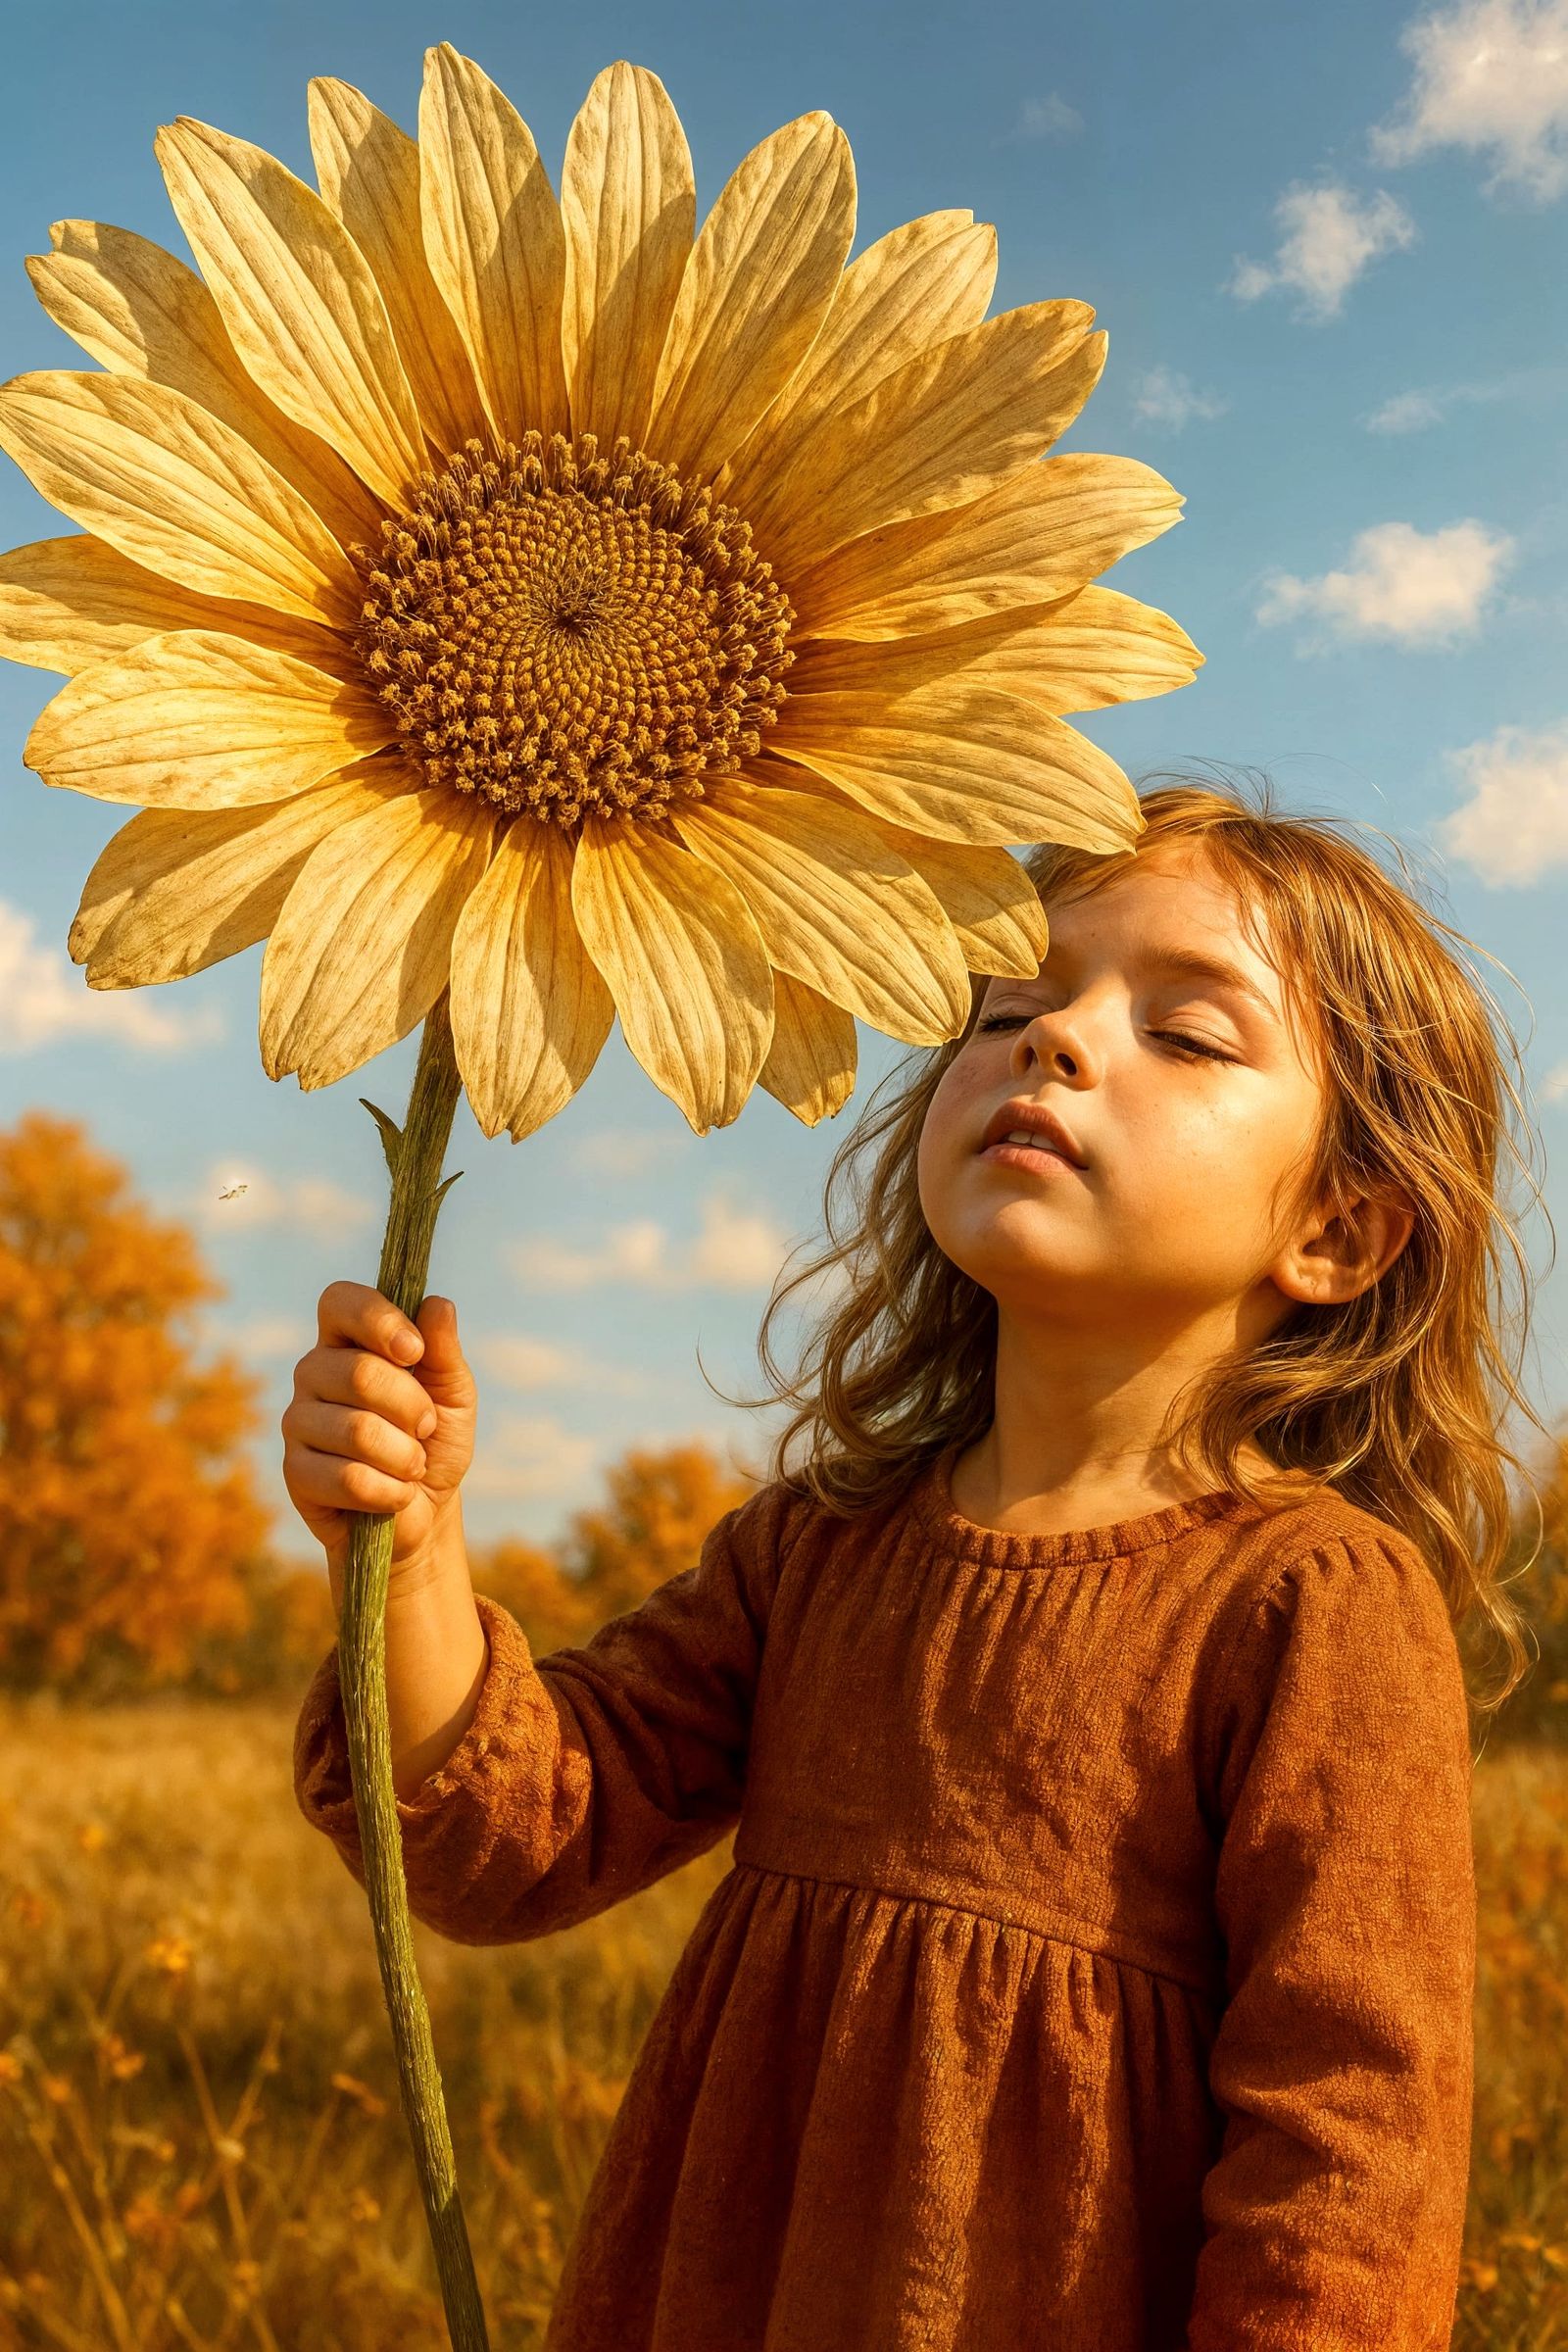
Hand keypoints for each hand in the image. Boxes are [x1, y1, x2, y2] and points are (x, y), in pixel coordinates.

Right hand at [282, 1280, 477, 1612]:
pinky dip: (389, 1491)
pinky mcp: (295, 1472)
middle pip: (358, 1373)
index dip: (377, 1320)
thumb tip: (437, 1305)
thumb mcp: (453, 1394)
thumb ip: (444, 1351)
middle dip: (412, 1407)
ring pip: (356, 1430)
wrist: (423, 1512)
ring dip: (405, 1455)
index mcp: (348, 1341)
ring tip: (414, 1465)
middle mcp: (313, 1373)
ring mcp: (298, 1422)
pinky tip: (395, 1494)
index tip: (415, 1351)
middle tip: (427, 1427)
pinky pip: (348, 1478)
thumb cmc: (434, 1442)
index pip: (340, 1301)